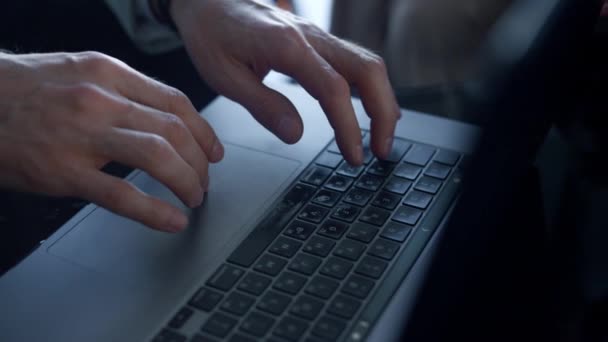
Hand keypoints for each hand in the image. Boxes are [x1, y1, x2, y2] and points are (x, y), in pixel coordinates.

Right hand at [0, 52, 223, 231]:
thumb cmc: (30, 91)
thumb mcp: (82, 73)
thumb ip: (125, 91)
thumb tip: (167, 118)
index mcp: (108, 74)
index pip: (176, 102)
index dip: (203, 131)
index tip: (213, 151)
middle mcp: (100, 100)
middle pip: (174, 131)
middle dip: (200, 162)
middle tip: (204, 181)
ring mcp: (82, 135)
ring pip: (158, 157)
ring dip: (186, 182)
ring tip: (193, 198)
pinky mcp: (64, 171)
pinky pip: (121, 194)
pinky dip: (155, 211)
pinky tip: (172, 220)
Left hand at [170, 0, 399, 164]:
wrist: (207, 0)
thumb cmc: (211, 33)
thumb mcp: (224, 76)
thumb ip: (262, 105)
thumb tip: (295, 134)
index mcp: (286, 46)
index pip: (334, 89)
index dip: (349, 126)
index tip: (354, 155)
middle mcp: (310, 36)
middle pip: (368, 69)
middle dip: (383, 113)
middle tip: (382, 150)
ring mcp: (317, 36)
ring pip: (368, 63)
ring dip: (383, 101)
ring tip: (382, 137)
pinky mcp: (317, 41)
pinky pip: (355, 61)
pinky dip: (371, 88)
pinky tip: (372, 108)